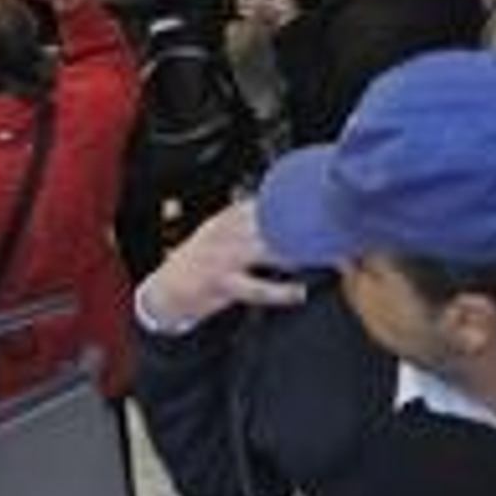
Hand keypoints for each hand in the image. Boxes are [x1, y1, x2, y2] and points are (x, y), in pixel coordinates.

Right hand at [138, 197, 309, 329]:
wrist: (164, 292)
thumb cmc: (197, 263)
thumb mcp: (216, 233)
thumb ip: (243, 219)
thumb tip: (273, 206)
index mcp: (226, 219)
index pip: (263, 203)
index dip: (292, 203)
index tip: (320, 202)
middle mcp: (225, 234)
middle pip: (271, 224)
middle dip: (302, 227)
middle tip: (331, 229)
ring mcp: (223, 259)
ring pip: (267, 251)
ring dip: (298, 254)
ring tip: (323, 256)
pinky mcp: (222, 284)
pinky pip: (257, 288)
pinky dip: (281, 291)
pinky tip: (299, 292)